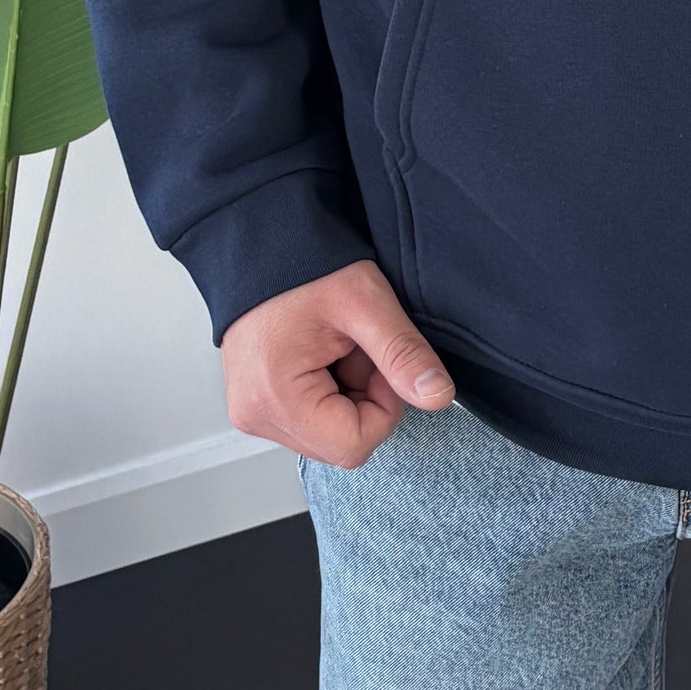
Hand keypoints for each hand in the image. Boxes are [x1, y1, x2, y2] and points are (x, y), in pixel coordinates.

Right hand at [221, 259, 455, 469]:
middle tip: (356, 349)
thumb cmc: (305, 267)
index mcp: (274, 397)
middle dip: (365, 399)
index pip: (354, 444)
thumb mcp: (366, 303)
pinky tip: (323, 354)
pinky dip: (329, 392)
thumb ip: (403, 354)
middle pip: (340, 443)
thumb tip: (438, 396)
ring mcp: (252, 411)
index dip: (384, 407)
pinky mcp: (257, 403)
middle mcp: (255, 414)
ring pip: (328, 433)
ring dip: (349, 395)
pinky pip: (310, 420)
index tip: (379, 362)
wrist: (262, 244)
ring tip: (337, 347)